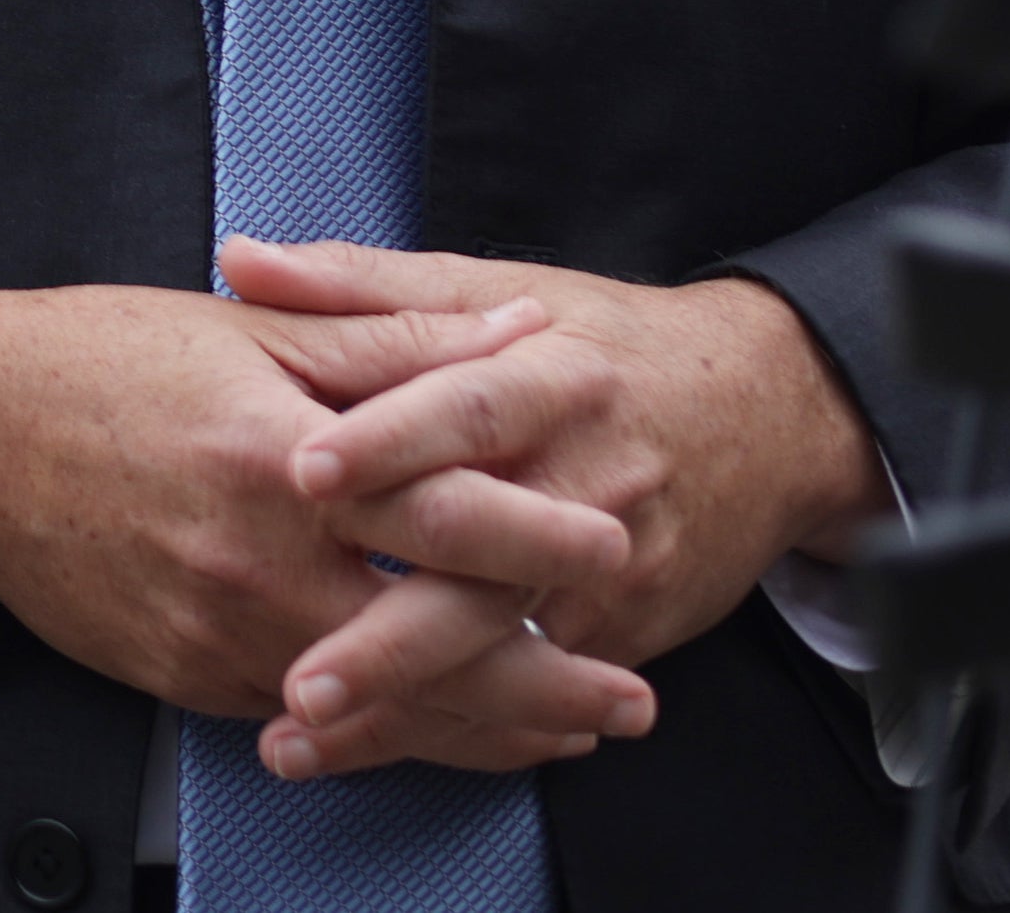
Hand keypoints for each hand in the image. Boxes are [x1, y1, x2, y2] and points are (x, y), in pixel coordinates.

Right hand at [0, 279, 649, 771]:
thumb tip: (517, 332)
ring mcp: (215, 636)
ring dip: (481, 728)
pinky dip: (386, 731)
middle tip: (628, 702)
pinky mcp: (184, 680)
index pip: (437, 510)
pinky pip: (306, 719)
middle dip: (541, 683)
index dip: (535, 536)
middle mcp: (251, 563)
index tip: (615, 551)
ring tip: (563, 733)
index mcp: (276, 457)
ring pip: (378, 706)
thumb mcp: (249, 330)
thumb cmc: (95, 361)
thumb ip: (393, 338)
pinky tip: (438, 727)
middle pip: (428, 646)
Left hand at [224, 238, 892, 779]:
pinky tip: (367, 749)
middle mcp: (587, 481)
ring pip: (502, 649)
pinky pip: (530, 689)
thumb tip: (240, 261)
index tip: (300, 470)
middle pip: (486, 562)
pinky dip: (451, 725)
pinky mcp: (625, 633)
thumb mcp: (498, 289)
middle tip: (298, 675)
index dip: (385, 439)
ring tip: (304, 734)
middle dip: (391, 629)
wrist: (770, 416)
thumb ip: (362, 285)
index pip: (466, 408)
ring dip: (405, 703)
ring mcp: (613, 572)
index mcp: (552, 378)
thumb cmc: (602, 347)